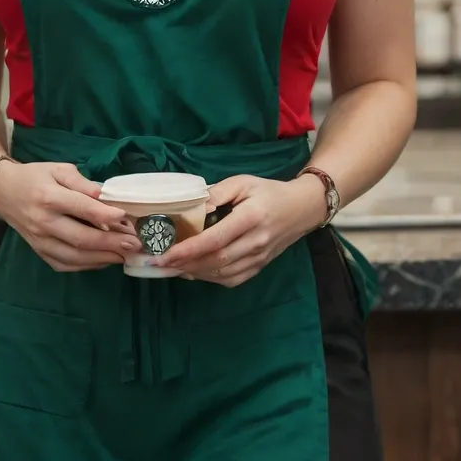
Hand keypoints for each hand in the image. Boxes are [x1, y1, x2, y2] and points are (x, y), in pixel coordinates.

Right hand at [0, 160, 140, 273]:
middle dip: (110, 243)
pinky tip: (104, 260)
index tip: (125, 217)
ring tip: (125, 255)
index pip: (80, 208)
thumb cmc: (36, 177)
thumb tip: (106, 196)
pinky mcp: (39, 251)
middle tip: (134, 244)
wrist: (3, 192)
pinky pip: (65, 264)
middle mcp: (43, 222)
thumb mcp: (59, 170)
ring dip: (102, 258)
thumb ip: (83, 183)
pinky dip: (87, 265)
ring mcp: (40, 240)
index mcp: (48, 197)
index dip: (104, 214)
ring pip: (74, 256)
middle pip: (80, 238)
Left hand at [154, 173, 327, 286]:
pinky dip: (210, 278)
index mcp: (251, 217)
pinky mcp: (260, 266)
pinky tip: (193, 271)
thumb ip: (216, 192)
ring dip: (194, 273)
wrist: (302, 209)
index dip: (189, 249)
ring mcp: (259, 257)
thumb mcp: (242, 182)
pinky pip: (232, 279)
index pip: (216, 239)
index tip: (165, 254)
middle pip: (216, 260)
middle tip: (158, 263)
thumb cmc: (268, 192)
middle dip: (184, 264)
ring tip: (171, 267)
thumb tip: (191, 206)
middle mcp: (256, 241)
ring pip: (222, 273)